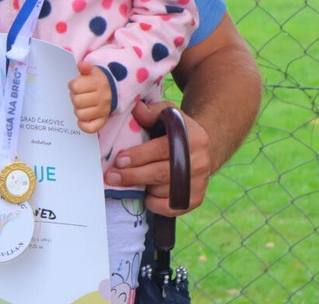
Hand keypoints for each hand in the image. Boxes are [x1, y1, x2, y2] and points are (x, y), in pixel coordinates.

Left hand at [68, 62, 110, 133]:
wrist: (113, 90)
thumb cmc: (98, 81)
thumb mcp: (93, 71)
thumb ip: (86, 68)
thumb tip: (81, 65)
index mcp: (99, 83)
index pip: (75, 87)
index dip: (72, 86)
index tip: (76, 85)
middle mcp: (102, 97)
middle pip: (77, 101)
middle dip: (74, 97)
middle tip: (78, 95)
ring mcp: (104, 110)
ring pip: (81, 114)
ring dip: (77, 110)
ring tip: (81, 105)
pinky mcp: (103, 120)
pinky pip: (91, 128)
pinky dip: (83, 125)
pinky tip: (82, 119)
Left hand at [103, 99, 210, 215]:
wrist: (206, 148)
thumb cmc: (179, 130)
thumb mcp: (169, 114)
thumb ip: (152, 111)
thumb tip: (136, 110)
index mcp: (193, 138)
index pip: (162, 149)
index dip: (139, 156)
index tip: (119, 160)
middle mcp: (200, 162)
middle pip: (161, 174)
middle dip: (133, 176)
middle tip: (112, 177)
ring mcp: (199, 183)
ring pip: (164, 192)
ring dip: (143, 188)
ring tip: (130, 180)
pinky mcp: (196, 199)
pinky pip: (170, 208)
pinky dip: (154, 203)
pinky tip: (146, 193)